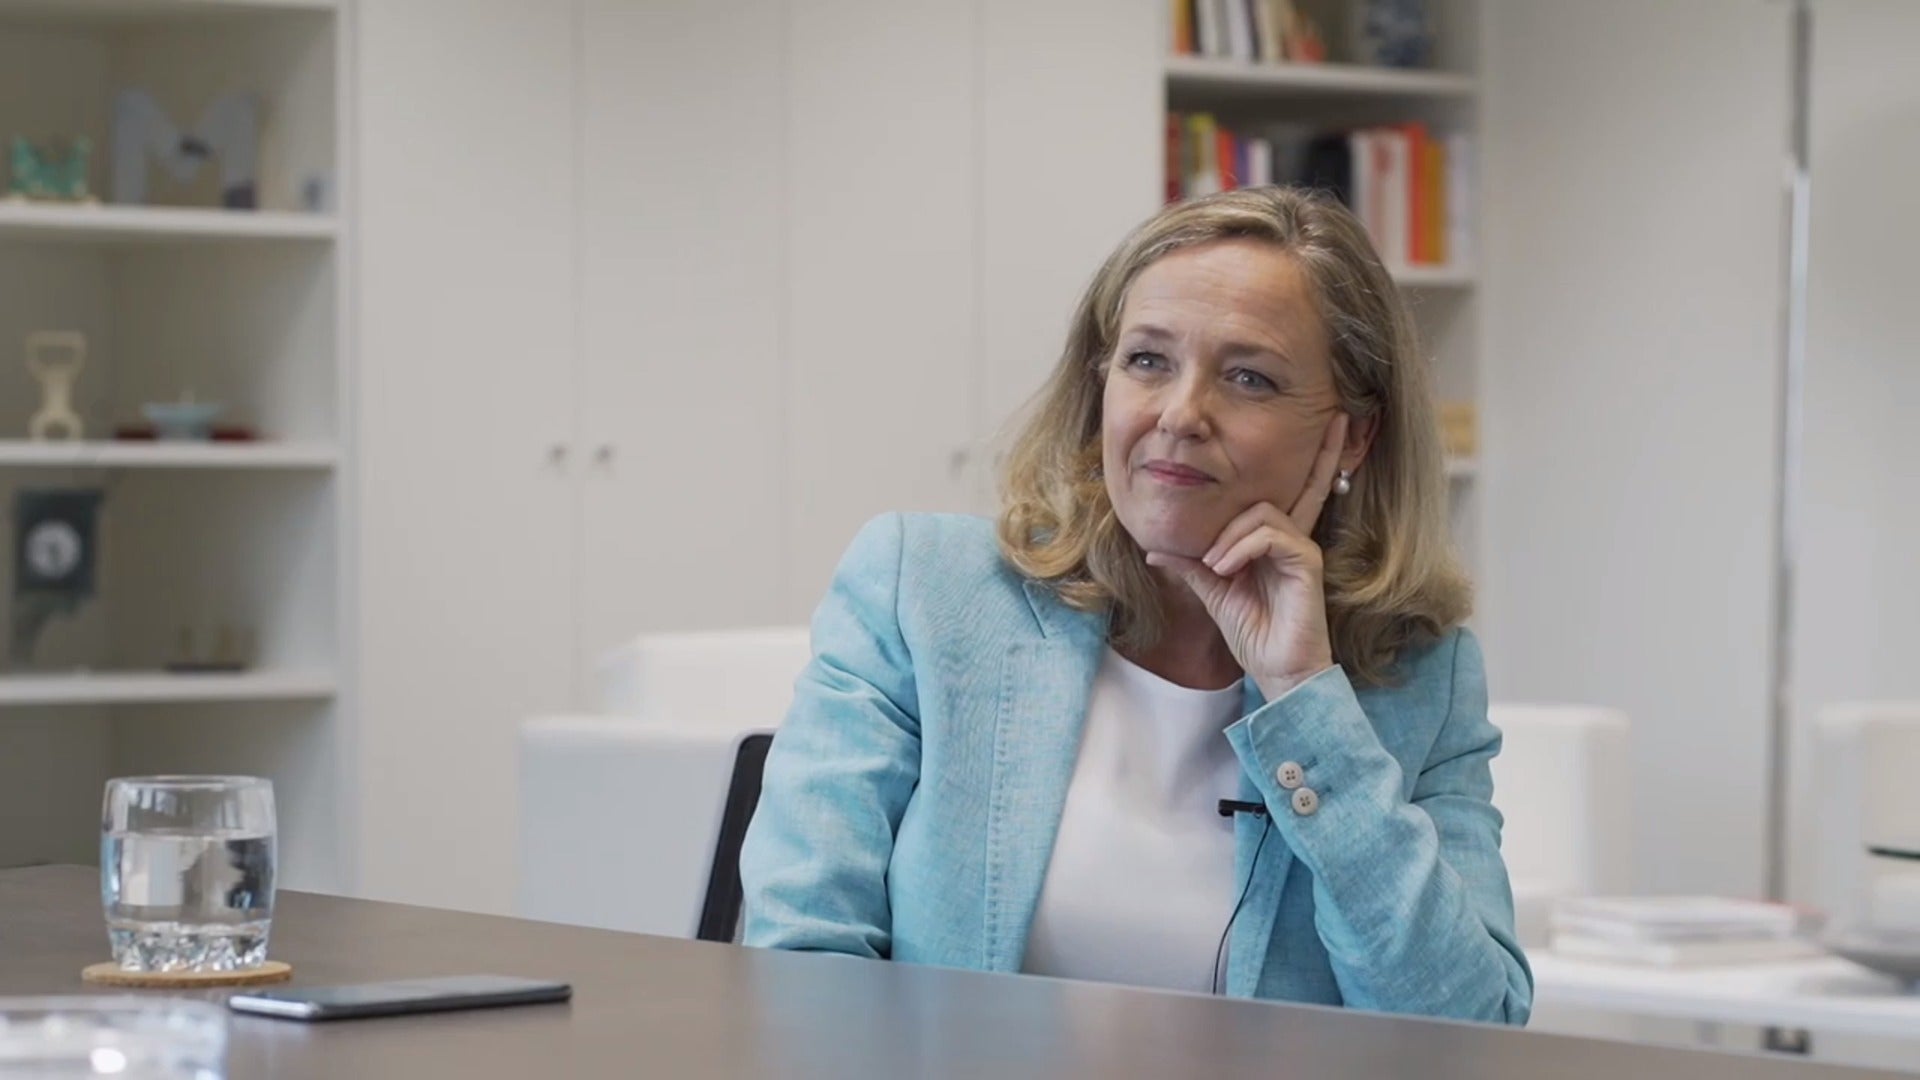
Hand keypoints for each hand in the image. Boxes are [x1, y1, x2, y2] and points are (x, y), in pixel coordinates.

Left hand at [1144, 414, 1348, 700]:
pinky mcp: (1307, 560)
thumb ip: (1190, 565)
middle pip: (1273, 491)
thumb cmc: (1253, 633)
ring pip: (1260, 512)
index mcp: (1275, 539)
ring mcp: (1302, 546)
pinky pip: (1269, 533)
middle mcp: (1293, 535)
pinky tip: (1227, 571)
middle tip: (1215, 559)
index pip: (1297, 485)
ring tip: (1217, 572)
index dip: (1317, 453)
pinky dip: (1240, 549)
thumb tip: (1154, 549)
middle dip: (1245, 506)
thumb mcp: (1212, 591)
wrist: (1276, 669)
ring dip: (1229, 540)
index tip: (1334, 417)